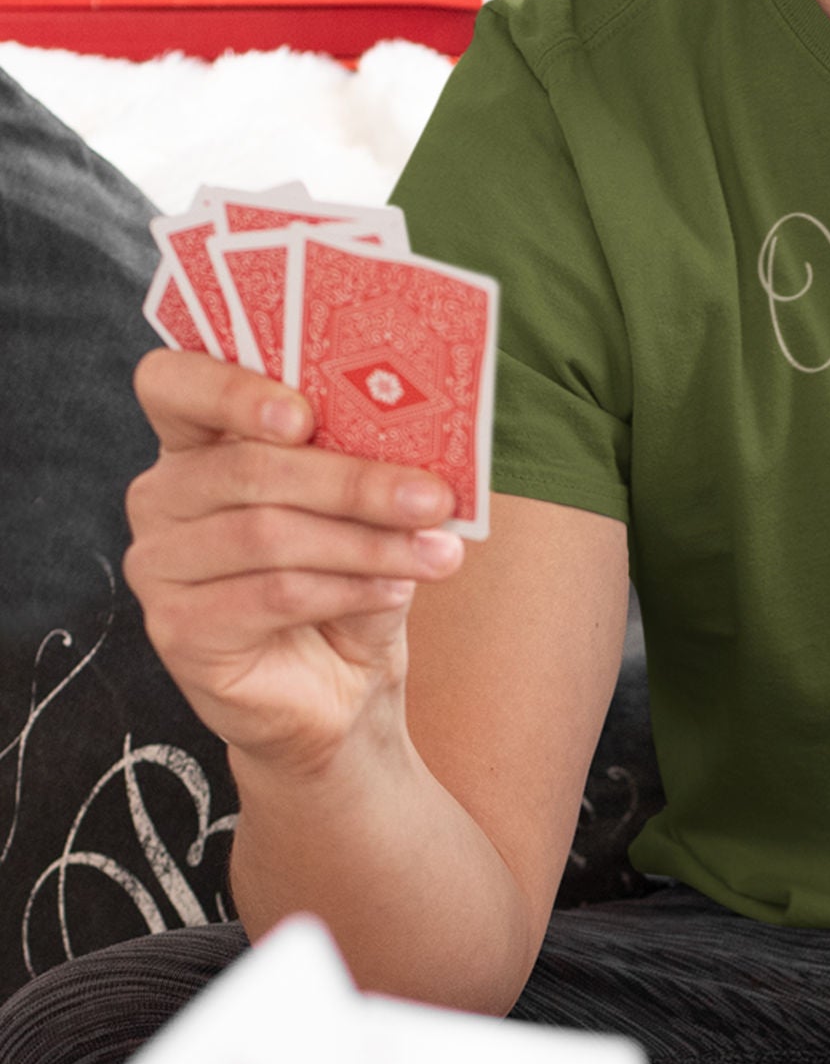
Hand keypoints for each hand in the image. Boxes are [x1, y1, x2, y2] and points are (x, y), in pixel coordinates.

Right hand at [124, 348, 465, 774]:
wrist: (337, 681)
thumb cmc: (349, 564)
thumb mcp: (363, 499)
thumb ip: (365, 454)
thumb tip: (422, 428)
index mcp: (199, 437)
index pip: (173, 383)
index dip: (231, 390)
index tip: (305, 414)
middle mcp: (163, 494)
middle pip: (249, 468)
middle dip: (354, 482)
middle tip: (433, 498)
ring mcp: (159, 564)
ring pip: (268, 535)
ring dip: (368, 543)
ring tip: (436, 551)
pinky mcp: (176, 629)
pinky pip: (271, 595)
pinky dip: (348, 588)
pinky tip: (396, 589)